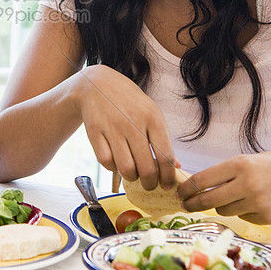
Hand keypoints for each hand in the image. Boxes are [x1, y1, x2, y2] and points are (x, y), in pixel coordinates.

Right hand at [74, 64, 176, 189]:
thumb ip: (162, 139)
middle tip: (149, 185)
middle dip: (150, 184)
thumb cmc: (129, 102)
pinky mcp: (95, 132)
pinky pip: (106, 162)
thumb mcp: (151, 113)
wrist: (97, 84)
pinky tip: (116, 162)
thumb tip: (175, 166)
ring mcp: (113, 127)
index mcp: (152, 118)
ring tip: (133, 175)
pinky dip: (113, 168)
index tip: (167, 185)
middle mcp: (133, 123)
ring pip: (126, 168)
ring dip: (131, 178)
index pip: (165, 157)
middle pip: (146, 168)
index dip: (168, 177)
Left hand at [177, 151, 270, 223]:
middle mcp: (247, 184)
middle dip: (193, 204)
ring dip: (221, 205)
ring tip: (232, 196)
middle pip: (208, 200)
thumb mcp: (250, 160)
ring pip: (224, 210)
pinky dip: (243, 211)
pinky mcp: (266, 218)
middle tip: (185, 205)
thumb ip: (227, 172)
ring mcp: (257, 203)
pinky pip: (243, 217)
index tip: (180, 192)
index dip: (187, 188)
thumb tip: (200, 185)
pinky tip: (256, 202)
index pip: (203, 180)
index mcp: (240, 165)